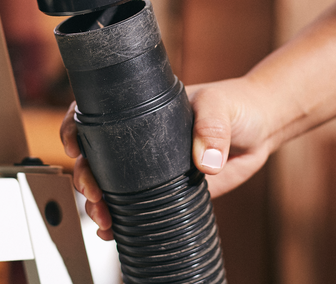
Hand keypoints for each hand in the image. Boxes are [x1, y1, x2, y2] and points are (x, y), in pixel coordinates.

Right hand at [60, 76, 273, 239]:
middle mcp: (140, 138)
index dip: (75, 129)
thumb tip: (206, 163)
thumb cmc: (236, 105)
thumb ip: (212, 130)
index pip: (97, 115)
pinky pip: (135, 204)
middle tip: (93, 193)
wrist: (261, 128)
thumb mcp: (220, 108)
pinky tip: (113, 230)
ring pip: (110, 183)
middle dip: (84, 176)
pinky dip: (120, 219)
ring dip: (97, 203)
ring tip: (103, 218)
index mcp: (141, 111)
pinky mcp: (167, 189)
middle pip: (95, 156)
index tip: (74, 147)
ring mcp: (151, 165)